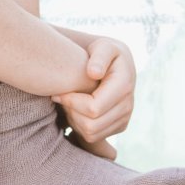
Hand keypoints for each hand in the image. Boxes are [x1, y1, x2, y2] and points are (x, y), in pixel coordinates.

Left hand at [52, 37, 135, 159]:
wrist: (115, 63)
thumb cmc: (103, 52)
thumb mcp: (103, 46)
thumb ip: (99, 56)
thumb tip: (94, 73)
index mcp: (124, 85)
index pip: (93, 108)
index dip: (71, 103)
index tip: (57, 92)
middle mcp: (128, 105)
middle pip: (91, 125)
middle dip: (71, 112)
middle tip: (61, 98)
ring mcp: (125, 118)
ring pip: (91, 134)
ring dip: (74, 121)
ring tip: (69, 103)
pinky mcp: (120, 126)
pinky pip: (94, 137)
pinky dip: (81, 127)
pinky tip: (76, 110)